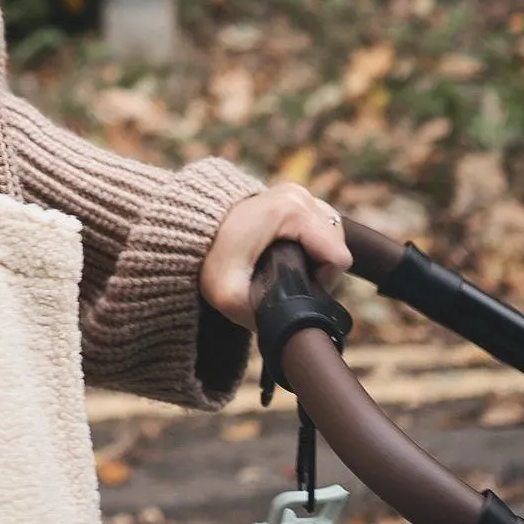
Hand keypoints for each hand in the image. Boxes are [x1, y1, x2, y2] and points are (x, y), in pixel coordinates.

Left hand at [199, 184, 351, 331]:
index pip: (337, 256)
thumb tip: (288, 331)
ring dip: (317, 254)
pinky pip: (319, 223)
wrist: (187, 227)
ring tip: (287, 267)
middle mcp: (299, 196)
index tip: (297, 288)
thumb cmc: (207, 257)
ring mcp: (296, 192)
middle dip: (320, 268)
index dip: (322, 282)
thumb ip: (261, 317)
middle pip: (337, 243)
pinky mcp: (291, 195)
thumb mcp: (229, 295)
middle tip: (289, 280)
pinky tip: (287, 252)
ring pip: (331, 233)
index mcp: (291, 212)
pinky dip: (310, 241)